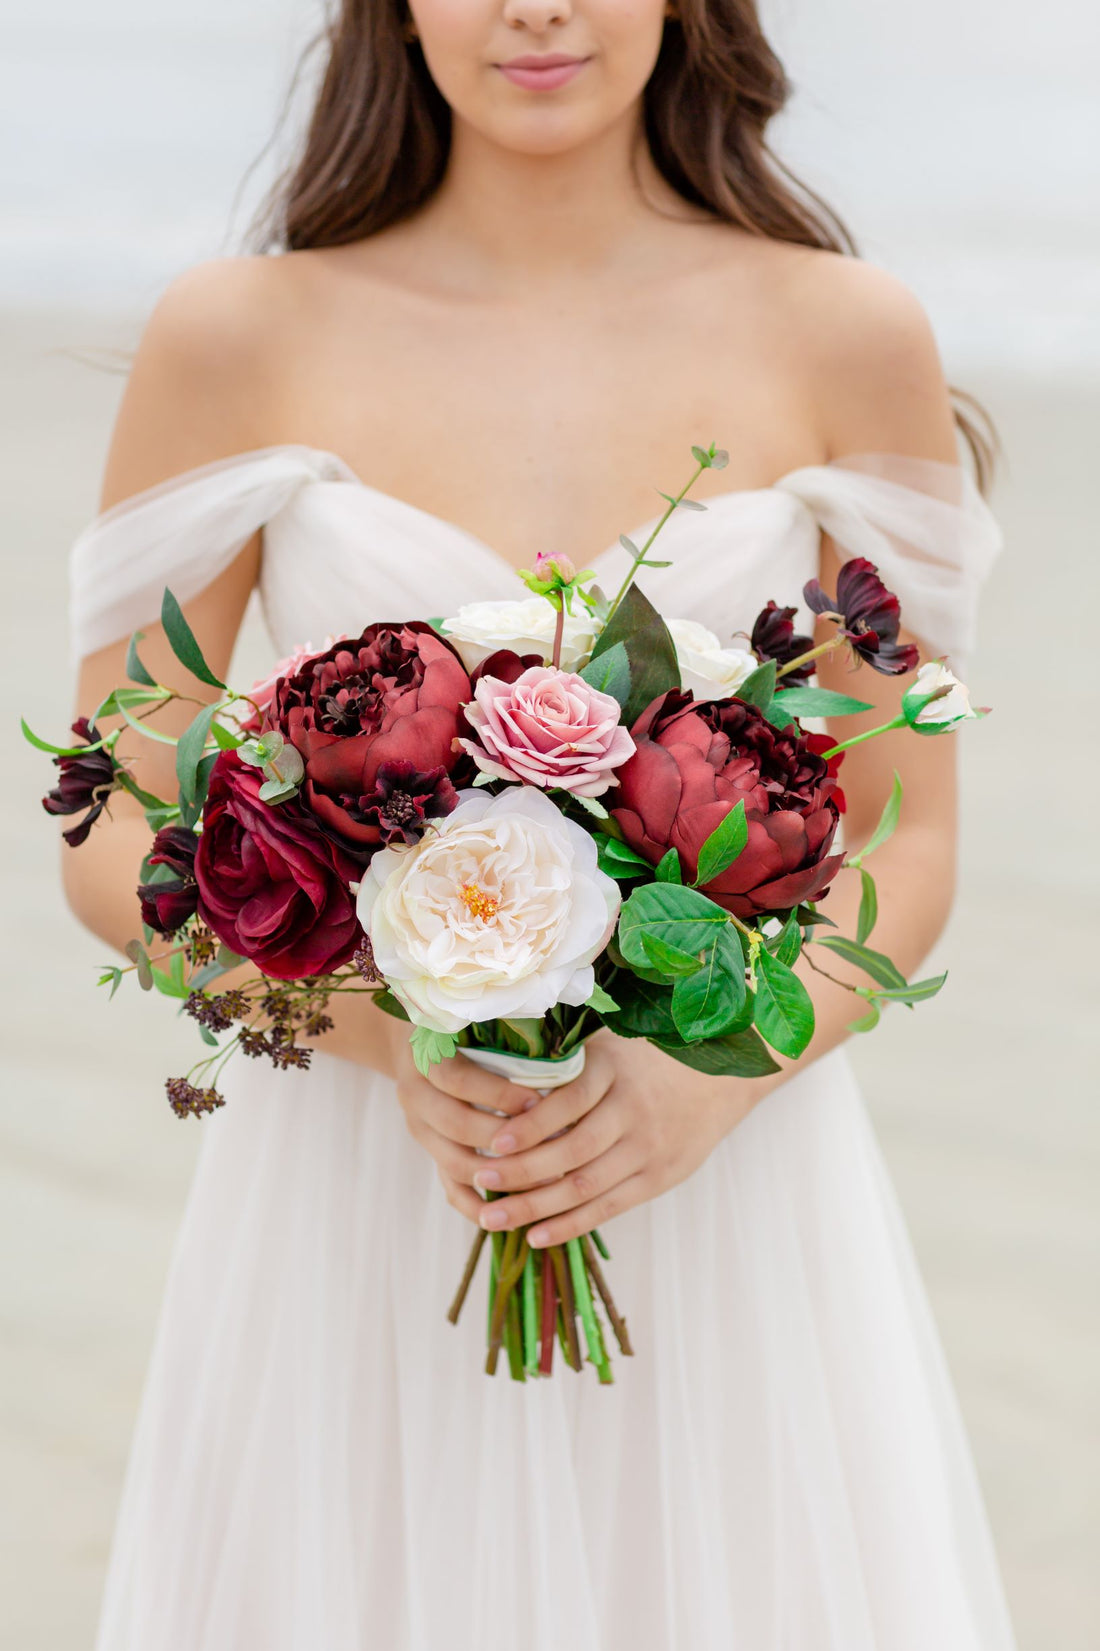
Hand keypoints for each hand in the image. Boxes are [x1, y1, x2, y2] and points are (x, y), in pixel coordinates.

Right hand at [390, 1021, 542, 1224]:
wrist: (416, 1044)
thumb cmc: (463, 1028)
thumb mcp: (475, 1023)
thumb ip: (504, 1039)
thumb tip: (561, 1056)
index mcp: (426, 1058)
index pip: (456, 1079)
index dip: (497, 1093)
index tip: (536, 1101)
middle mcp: (415, 1096)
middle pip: (456, 1126)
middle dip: (505, 1141)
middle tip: (552, 1147)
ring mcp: (422, 1130)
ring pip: (455, 1164)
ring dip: (501, 1176)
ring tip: (546, 1180)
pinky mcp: (432, 1155)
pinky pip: (450, 1189)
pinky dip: (480, 1206)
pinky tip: (513, 1211)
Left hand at [470, 1030, 764, 1247]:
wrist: (719, 1080)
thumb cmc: (647, 1059)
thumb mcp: (610, 1047)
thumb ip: (567, 1066)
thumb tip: (501, 1089)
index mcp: (615, 1071)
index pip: (569, 1101)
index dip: (530, 1125)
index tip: (492, 1141)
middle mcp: (633, 1111)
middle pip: (572, 1150)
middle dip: (522, 1170)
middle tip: (479, 1179)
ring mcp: (648, 1148)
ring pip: (586, 1185)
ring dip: (536, 1206)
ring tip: (492, 1217)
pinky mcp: (658, 1178)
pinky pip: (608, 1207)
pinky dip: (570, 1224)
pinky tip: (535, 1235)